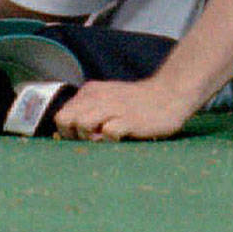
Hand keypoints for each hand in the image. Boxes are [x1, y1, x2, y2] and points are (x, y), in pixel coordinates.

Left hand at [52, 78, 195, 140]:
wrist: (171, 94)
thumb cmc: (138, 103)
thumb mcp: (109, 99)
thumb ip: (90, 110)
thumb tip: (70, 133)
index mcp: (91, 91)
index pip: (61, 114)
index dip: (67, 130)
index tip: (83, 136)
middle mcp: (98, 97)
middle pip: (64, 119)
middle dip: (72, 134)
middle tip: (91, 138)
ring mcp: (113, 108)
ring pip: (80, 124)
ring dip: (88, 136)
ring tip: (105, 138)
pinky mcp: (129, 119)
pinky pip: (108, 133)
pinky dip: (110, 139)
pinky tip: (121, 137)